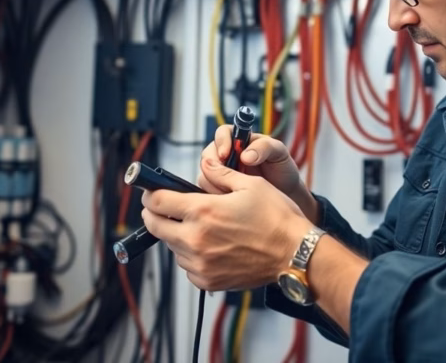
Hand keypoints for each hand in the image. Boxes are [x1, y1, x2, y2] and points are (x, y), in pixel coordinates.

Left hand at [142, 158, 312, 290]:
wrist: (295, 254)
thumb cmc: (277, 219)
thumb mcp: (250, 184)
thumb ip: (221, 174)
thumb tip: (205, 165)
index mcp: (203, 211)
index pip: (157, 201)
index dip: (150, 193)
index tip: (151, 192)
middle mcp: (196, 239)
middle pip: (155, 225)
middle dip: (155, 214)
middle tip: (164, 207)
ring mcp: (200, 263)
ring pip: (171, 246)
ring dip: (176, 234)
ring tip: (197, 226)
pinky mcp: (207, 281)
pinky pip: (186, 266)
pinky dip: (190, 256)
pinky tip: (208, 246)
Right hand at [200, 125, 319, 223]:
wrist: (286, 192)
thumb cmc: (282, 168)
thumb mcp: (279, 152)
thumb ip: (264, 148)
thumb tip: (245, 156)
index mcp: (239, 139)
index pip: (222, 133)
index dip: (221, 142)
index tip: (226, 154)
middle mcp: (227, 154)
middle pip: (208, 154)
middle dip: (213, 165)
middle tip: (225, 176)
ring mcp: (222, 173)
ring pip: (205, 174)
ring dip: (214, 182)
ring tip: (231, 190)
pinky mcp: (220, 189)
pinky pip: (209, 191)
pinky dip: (215, 195)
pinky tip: (229, 199)